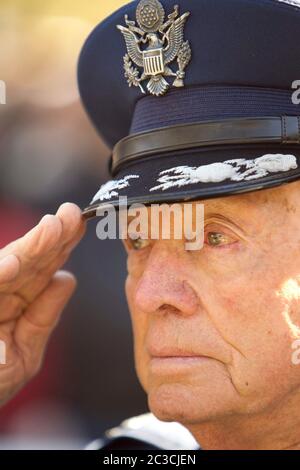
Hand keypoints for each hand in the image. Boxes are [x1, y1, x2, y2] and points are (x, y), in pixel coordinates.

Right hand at [0, 202, 85, 406]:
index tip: (83, 224)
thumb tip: (67, 278)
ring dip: (29, 247)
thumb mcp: (26, 351)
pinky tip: (12, 265)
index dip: (63, 245)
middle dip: (52, 236)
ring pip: (7, 265)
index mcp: (18, 300)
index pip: (44, 268)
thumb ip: (44, 316)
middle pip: (29, 260)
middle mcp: (1, 292)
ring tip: (52, 227)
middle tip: (72, 214)